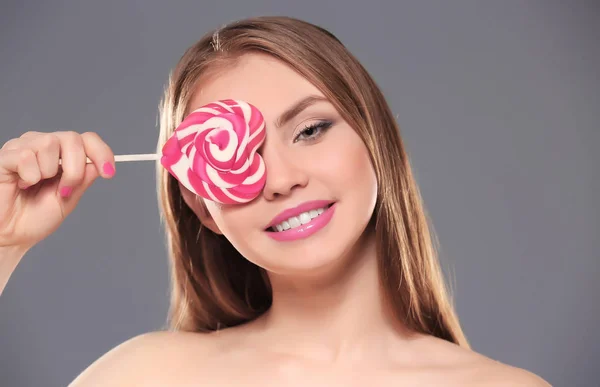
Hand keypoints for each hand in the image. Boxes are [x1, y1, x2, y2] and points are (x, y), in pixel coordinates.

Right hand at [0, 131, 114, 251]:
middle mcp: (43, 145)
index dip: (102, 153)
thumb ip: (83, 179)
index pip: (87, 139)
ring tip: (35, 186)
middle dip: (75, 170)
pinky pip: (26, 156)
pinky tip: (21, 184)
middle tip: (64, 191)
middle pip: (72, 139)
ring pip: (50, 144)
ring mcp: (23, 148)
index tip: (109, 173)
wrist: (10, 235)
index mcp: (62, 154)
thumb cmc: (35, 216)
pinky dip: (29, 175)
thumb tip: (98, 164)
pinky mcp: (5, 157)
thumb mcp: (69, 198)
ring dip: (49, 173)